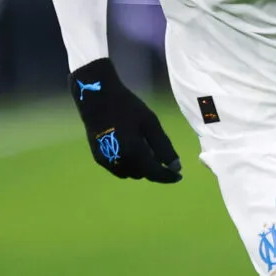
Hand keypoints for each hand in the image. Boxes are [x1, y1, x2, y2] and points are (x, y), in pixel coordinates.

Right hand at [69, 58, 181, 181]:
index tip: (179, 176)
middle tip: (161, 153)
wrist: (97, 99)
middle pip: (143, 174)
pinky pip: (119, 169)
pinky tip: (132, 148)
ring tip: (145, 147)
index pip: (155, 173)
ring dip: (141, 167)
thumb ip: (163, 147)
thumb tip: (176, 167)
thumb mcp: (151, 124)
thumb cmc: (128, 108)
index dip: (168, 176)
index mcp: (134, 152)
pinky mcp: (98, 159)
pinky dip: (129, 164)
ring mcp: (106, 162)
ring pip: (131, 173)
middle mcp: (119, 161)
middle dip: (154, 168)